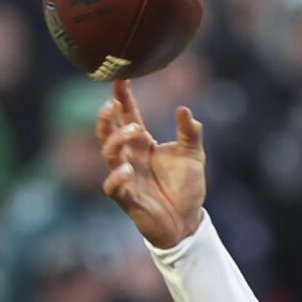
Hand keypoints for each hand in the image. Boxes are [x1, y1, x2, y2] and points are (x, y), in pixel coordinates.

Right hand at [97, 81, 205, 249]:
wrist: (187, 223)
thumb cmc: (187, 188)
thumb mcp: (193, 155)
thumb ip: (190, 132)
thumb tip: (184, 109)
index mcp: (143, 145)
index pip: (128, 116)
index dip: (122, 98)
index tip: (120, 78)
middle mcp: (130, 159)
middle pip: (108, 134)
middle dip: (107, 119)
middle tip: (112, 104)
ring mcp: (127, 179)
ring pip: (109, 156)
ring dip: (116, 141)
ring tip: (133, 132)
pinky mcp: (128, 200)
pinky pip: (113, 188)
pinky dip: (117, 178)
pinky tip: (127, 170)